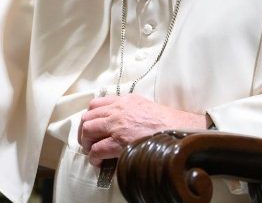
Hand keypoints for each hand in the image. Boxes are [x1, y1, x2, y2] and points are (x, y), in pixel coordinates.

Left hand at [77, 94, 207, 165]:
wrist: (177, 130)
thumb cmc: (165, 121)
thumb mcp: (144, 105)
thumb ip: (129, 108)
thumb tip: (121, 119)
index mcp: (123, 101)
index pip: (96, 104)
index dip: (89, 116)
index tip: (90, 125)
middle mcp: (117, 110)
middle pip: (88, 117)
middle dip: (84, 130)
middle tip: (87, 141)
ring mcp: (116, 125)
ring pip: (88, 130)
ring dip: (86, 142)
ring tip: (91, 151)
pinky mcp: (119, 141)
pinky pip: (97, 149)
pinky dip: (94, 156)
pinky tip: (97, 161)